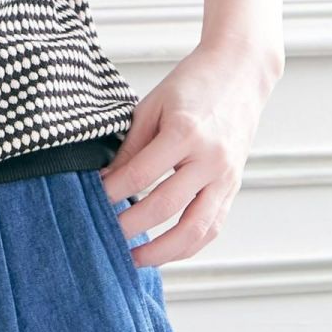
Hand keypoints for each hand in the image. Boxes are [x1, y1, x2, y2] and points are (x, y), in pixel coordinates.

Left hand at [98, 38, 281, 266]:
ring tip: (134, 259)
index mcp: (185, 132)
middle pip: (165, 207)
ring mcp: (226, 177)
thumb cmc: (193, 83)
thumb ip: (132, 144)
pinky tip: (166, 251)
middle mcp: (210, 159)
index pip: (140, 174)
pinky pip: (213, 226)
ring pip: (195, 230)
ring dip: (163, 251)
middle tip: (104, 235)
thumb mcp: (153, 104)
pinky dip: (189, 245)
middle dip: (130, 226)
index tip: (92, 201)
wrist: (240, 72)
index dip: (112, 192)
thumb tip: (107, 178)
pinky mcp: (234, 187)